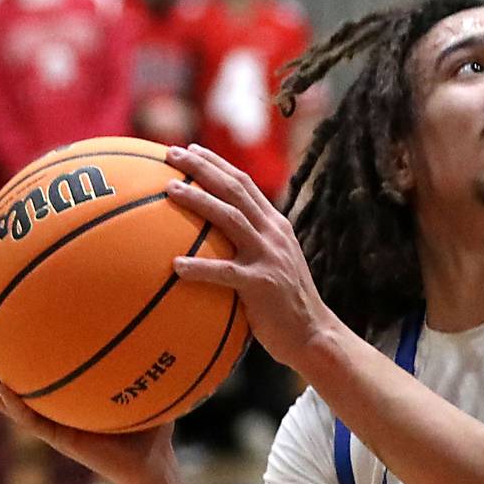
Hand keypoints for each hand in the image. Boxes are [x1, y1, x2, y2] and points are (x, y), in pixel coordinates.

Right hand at [0, 341, 176, 483]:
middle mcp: (58, 410)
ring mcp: (55, 425)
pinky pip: (32, 422)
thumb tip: (166, 320)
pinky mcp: (61, 440)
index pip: (42, 373)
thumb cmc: (151, 428)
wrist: (151, 465)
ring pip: (12, 402)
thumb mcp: (150, 385)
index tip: (7, 325)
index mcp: (72, 398)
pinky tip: (5, 389)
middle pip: (17, 383)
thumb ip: (150, 358)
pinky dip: (16, 406)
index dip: (23, 354)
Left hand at [167, 143, 334, 373]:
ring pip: (231, 218)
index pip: (244, 183)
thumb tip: (205, 242)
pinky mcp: (262, 284)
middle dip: (203, 167)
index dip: (216, 163)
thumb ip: (247, 248)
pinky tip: (175, 265)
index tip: (190, 149)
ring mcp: (269, 256)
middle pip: (235, 189)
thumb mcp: (271, 265)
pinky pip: (225, 272)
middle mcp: (274, 233)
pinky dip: (200, 267)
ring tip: (170, 190)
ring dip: (199, 200)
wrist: (313, 334)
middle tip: (172, 154)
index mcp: (275, 225)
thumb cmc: (283, 306)